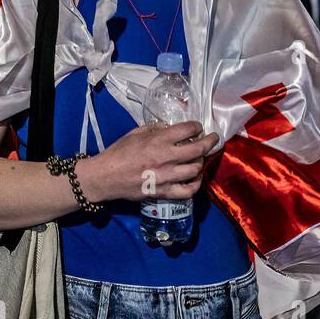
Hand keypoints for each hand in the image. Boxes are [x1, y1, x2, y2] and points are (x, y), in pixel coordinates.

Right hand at [80, 121, 217, 203]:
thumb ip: (155, 129)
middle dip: (210, 142)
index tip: (198, 127)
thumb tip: (171, 127)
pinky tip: (196, 178)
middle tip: (213, 138)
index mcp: (158, 141)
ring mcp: (167, 177)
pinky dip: (196, 184)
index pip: (187, 130)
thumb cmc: (119, 152)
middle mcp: (166, 158)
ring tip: (201, 158)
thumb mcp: (136, 133)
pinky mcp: (164, 192)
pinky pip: (188, 191)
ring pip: (196, 169)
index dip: (196, 126)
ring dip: (202, 161)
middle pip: (198, 150)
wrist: (106, 177)